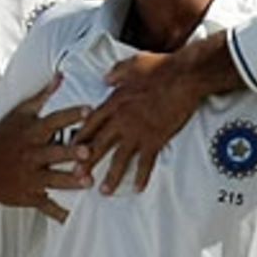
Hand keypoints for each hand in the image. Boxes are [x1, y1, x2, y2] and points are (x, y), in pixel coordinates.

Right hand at [0, 75, 91, 220]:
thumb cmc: (3, 135)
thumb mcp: (20, 112)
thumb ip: (43, 96)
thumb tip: (61, 76)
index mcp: (32, 132)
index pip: (54, 121)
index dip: (71, 115)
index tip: (89, 110)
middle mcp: (32, 154)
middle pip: (54, 153)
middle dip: (70, 154)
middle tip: (87, 152)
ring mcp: (30, 177)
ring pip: (53, 180)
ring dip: (70, 182)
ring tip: (87, 182)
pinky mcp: (30, 195)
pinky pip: (46, 206)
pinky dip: (59, 214)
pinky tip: (74, 218)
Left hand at [74, 31, 241, 193]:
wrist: (185, 77)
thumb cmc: (161, 67)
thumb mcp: (133, 64)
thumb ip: (117, 73)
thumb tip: (105, 78)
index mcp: (114, 101)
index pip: (91, 123)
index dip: (81, 137)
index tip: (71, 149)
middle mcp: (122, 119)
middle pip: (99, 145)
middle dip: (86, 163)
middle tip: (77, 178)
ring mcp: (138, 131)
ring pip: (119, 159)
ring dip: (111, 177)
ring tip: (103, 191)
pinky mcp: (155, 139)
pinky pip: (146, 162)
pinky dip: (141, 176)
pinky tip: (136, 189)